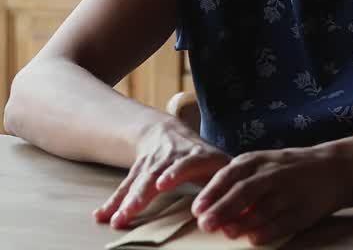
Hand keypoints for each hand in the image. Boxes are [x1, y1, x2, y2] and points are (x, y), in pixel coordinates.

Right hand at [94, 117, 229, 228]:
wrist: (167, 131)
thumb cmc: (204, 157)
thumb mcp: (220, 163)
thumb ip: (230, 184)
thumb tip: (250, 209)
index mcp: (196, 155)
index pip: (186, 161)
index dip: (174, 171)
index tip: (162, 183)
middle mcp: (170, 158)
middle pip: (154, 175)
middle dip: (141, 196)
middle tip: (130, 214)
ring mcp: (151, 164)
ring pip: (137, 182)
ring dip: (124, 202)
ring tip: (115, 220)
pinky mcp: (137, 171)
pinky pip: (124, 187)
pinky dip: (113, 202)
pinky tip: (102, 215)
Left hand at [191, 145, 346, 245]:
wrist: (333, 168)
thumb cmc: (287, 168)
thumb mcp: (261, 163)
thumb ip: (238, 180)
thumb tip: (211, 205)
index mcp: (256, 160)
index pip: (229, 176)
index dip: (212, 193)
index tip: (197, 209)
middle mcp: (272, 173)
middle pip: (243, 191)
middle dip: (222, 209)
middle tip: (204, 224)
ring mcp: (289, 191)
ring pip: (262, 208)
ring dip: (242, 222)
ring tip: (227, 232)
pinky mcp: (303, 209)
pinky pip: (282, 222)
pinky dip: (266, 231)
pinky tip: (253, 239)